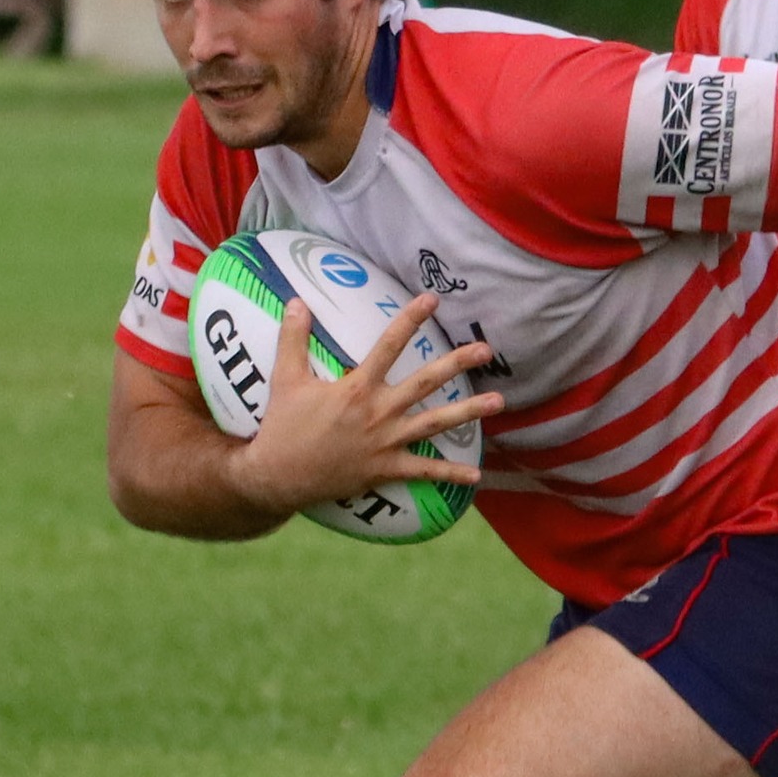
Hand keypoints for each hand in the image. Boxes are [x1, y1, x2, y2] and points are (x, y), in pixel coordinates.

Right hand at [230, 292, 502, 517]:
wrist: (278, 477)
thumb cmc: (282, 428)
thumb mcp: (285, 379)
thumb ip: (293, 339)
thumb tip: (296, 301)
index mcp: (357, 387)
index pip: (389, 345)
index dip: (411, 320)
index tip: (432, 299)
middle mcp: (378, 412)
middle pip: (425, 382)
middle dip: (457, 363)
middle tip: (486, 350)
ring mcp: (385, 442)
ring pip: (435, 424)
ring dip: (468, 412)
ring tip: (498, 401)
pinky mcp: (386, 470)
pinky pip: (424, 472)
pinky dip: (450, 474)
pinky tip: (476, 476)